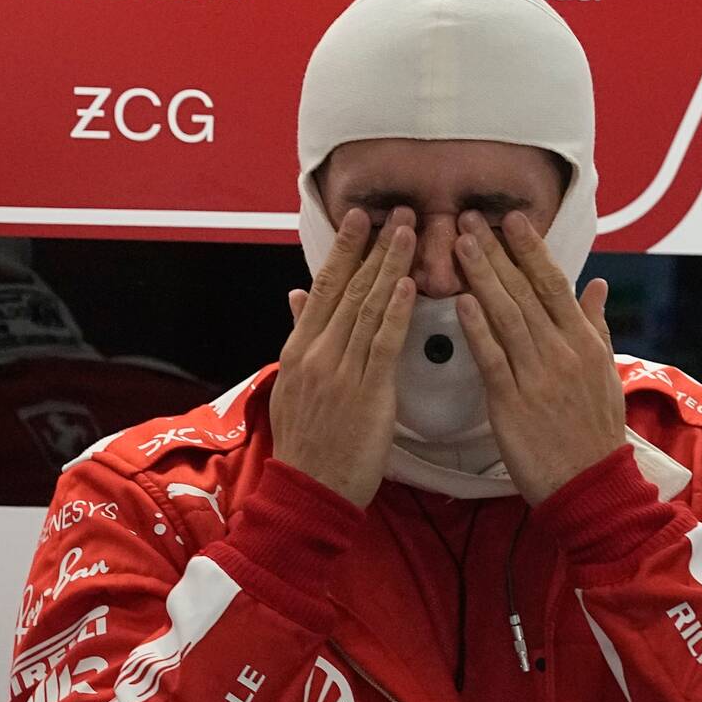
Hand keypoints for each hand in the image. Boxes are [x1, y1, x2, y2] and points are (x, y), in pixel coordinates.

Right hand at [270, 207, 416, 506]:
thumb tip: (295, 294)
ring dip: (390, 266)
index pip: (324, 287)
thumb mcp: (292, 383)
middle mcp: (318, 352)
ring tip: (410, 232)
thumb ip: (299, 334)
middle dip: (374, 246)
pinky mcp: (368, 392)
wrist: (308, 490)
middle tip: (398, 210)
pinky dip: (395, 312)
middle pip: (348, 288)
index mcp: (300, 348)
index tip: (359, 218)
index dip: (344, 249)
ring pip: (368, 307)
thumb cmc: (307, 442)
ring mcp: (341, 371)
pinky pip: (383, 344)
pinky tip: (408, 285)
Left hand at [453, 210, 625, 504]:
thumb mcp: (606, 372)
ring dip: (482, 276)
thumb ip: (597, 325)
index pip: (554, 284)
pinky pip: (493, 358)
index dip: (531, 249)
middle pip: (525, 292)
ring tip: (459, 244)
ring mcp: (537, 376)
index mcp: (583, 342)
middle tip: (469, 217)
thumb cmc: (595, 430)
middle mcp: (562, 351)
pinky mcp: (512, 403)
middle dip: (496, 252)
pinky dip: (477, 328)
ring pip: (506, 316)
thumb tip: (597, 283)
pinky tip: (461, 301)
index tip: (512, 219)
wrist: (590, 485)